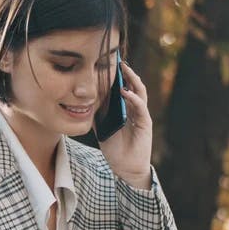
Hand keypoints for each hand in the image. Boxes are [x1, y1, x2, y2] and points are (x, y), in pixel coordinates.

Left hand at [99, 61, 152, 188]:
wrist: (125, 168)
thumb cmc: (115, 150)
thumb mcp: (101, 130)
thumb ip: (96, 117)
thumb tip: (83, 105)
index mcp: (126, 110)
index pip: (124, 89)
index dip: (119, 77)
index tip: (109, 64)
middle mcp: (136, 110)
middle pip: (134, 86)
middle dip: (127, 73)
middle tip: (119, 61)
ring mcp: (141, 116)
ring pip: (140, 93)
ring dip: (132, 80)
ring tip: (125, 70)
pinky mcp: (145, 123)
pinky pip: (140, 107)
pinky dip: (133, 98)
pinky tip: (125, 92)